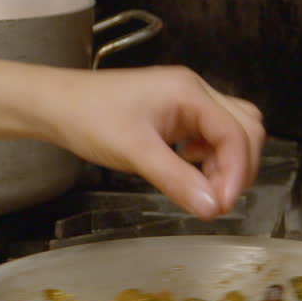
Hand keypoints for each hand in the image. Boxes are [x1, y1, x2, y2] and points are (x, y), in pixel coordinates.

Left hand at [42, 66, 265, 218]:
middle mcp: (195, 91)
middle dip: (239, 167)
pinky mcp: (177, 114)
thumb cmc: (88, 117)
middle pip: (246, 128)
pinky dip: (211, 158)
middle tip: (217, 201)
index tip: (222, 206)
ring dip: (227, 164)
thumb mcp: (134, 152)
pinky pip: (211, 135)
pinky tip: (190, 171)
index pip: (235, 132)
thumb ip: (176, 180)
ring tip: (204, 190)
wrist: (55, 105)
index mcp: (189, 92)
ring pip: (232, 131)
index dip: (236, 172)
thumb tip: (212, 208)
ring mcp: (187, 101)